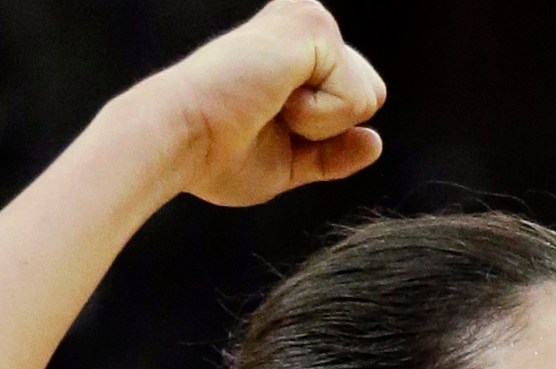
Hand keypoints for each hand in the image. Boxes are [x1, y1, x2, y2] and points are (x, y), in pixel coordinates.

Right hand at [139, 0, 386, 207]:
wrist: (180, 139)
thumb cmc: (215, 153)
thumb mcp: (288, 161)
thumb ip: (332, 154)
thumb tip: (375, 143)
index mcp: (295, 51)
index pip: (353, 102)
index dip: (321, 135)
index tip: (265, 127)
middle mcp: (305, 25)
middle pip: (371, 96)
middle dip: (328, 129)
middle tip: (267, 118)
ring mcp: (310, 19)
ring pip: (368, 97)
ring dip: (321, 124)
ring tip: (268, 107)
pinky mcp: (314, 25)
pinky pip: (357, 98)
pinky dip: (319, 118)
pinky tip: (274, 100)